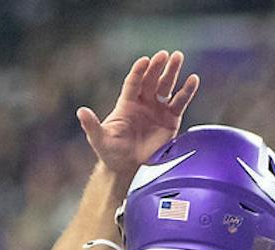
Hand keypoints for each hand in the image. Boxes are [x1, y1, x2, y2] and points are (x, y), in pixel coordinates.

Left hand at [77, 50, 198, 178]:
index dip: (139, 71)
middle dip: (158, 66)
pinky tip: (193, 79)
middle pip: (151, 80)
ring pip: (166, 87)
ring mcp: (158, 110)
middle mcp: (143, 103)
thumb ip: (92, 125)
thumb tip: (81, 111)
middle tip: (165, 55)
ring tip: (178, 57)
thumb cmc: (112, 154)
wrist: (128, 170)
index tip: (145, 61)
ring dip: (172, 72)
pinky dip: (187, 91)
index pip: (133, 82)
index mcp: (127, 104)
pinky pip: (180, 103)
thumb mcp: (99, 139)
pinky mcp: (171, 120)